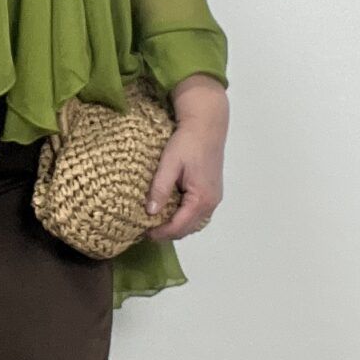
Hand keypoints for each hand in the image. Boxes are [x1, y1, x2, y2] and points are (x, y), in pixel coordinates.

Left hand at [142, 119, 224, 240]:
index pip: (179, 226)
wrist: (207, 126)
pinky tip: (171, 212)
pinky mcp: (213, 192)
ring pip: (194, 223)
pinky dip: (184, 218)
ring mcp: (214, 198)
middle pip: (188, 229)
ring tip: (157, 223)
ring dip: (177, 226)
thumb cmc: (187, 142)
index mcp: (201, 198)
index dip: (161, 233)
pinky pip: (198, 214)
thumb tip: (150, 211)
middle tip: (147, 230)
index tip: (144, 233)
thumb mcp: (169, 164)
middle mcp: (211, 203)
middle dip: (168, 233)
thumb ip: (160, 188)